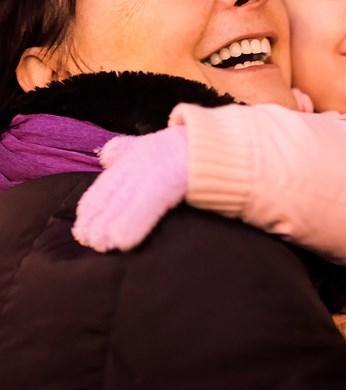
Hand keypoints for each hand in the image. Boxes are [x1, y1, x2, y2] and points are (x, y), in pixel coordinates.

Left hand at [72, 126, 187, 251]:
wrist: (221, 145)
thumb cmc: (188, 149)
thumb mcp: (154, 145)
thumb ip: (129, 149)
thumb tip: (104, 155)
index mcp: (138, 154)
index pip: (108, 181)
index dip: (93, 203)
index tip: (80, 223)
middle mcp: (143, 159)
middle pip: (114, 192)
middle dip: (98, 217)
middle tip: (86, 240)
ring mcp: (157, 167)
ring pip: (127, 199)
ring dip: (110, 223)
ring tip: (99, 244)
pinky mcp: (173, 178)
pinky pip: (150, 203)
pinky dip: (134, 222)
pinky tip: (121, 242)